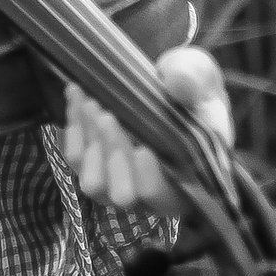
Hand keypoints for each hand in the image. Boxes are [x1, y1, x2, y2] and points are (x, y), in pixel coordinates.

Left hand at [61, 45, 231, 219]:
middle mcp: (151, 195)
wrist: (166, 89)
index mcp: (189, 182)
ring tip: (90, 103)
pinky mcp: (93, 167)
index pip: (166, 198)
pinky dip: (74, 128)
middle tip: (108, 115)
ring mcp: (118, 185)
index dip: (150, 179)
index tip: (143, 150)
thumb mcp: (201, 76)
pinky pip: (74, 158)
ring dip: (89, 140)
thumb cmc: (192, 91)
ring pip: (93, 181)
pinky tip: (77, 98)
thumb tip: (180, 83)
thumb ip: (195, 80)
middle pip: (122, 193)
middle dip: (114, 154)